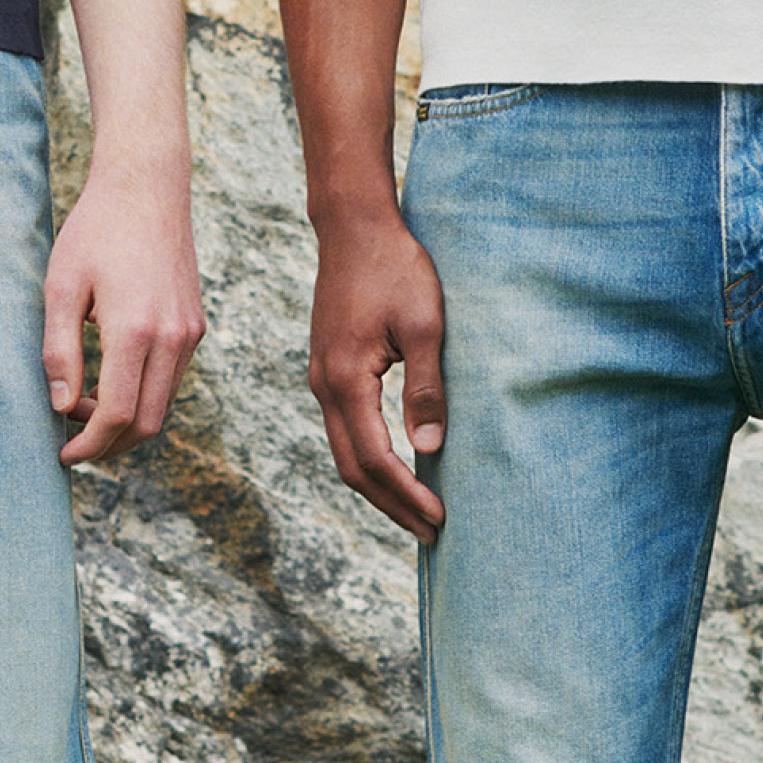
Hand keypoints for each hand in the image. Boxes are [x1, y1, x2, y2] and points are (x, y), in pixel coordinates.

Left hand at [44, 159, 203, 463]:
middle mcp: (172, 337)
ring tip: (84, 410)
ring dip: (126, 422)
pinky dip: (142, 396)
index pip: (116, 414)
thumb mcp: (61, 287)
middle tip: (71, 442)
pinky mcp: (195, 325)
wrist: (147, 186)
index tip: (62, 454)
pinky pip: (171, 379)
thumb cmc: (95, 231)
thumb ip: (59, 351)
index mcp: (135, 330)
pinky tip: (109, 381)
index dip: (88, 444)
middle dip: (109, 445)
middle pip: (147, 423)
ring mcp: (189, 332)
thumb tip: (61, 408)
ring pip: (163, 405)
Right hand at [307, 202, 446, 541]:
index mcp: (345, 379)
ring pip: (344, 452)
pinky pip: (345, 430)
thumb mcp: (426, 325)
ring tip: (417, 511)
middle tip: (432, 535)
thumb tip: (430, 447)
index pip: (375, 458)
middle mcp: (324, 385)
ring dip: (380, 488)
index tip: (440, 517)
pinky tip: (398, 466)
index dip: (407, 494)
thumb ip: (426, 386)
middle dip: (392, 506)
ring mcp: (322, 378)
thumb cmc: (396, 268)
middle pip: (352, 468)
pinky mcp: (329, 369)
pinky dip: (370, 459)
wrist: (355, 227)